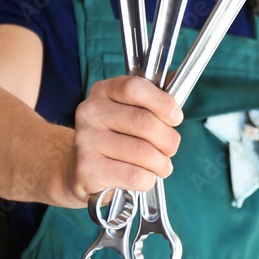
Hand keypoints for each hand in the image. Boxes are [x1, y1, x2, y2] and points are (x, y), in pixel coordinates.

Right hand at [63, 75, 182, 205]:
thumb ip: (154, 97)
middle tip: (171, 148)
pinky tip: (144, 177)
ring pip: (143, 153)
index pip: (135, 88)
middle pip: (144, 123)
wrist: (80, 172)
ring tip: (161, 166)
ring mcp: (85, 141)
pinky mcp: (87, 169)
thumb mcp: (130, 111)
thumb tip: (178, 79)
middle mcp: (90, 112)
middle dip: (169, 140)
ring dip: (161, 164)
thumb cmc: (115, 137)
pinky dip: (148, 179)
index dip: (163, 103)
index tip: (176, 117)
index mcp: (103, 91)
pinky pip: (134, 175)